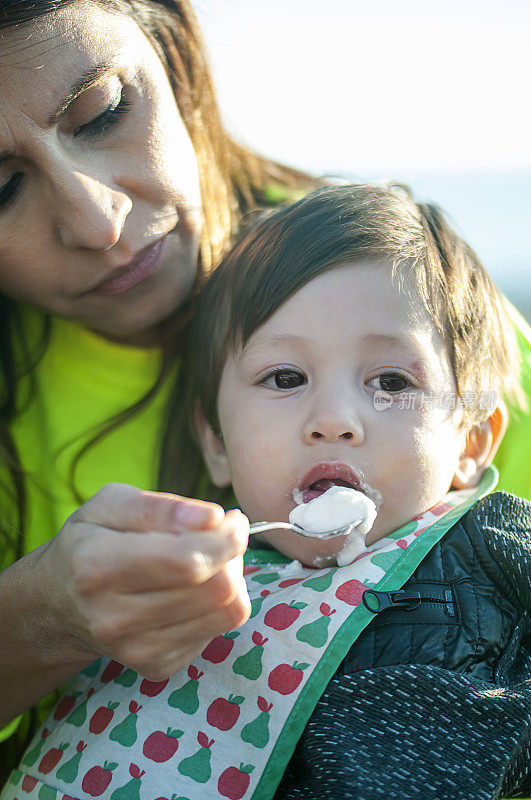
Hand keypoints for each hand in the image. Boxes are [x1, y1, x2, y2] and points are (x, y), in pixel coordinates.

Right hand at [43, 483, 250, 679]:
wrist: (59, 602)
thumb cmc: (91, 541)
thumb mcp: (111, 504)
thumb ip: (162, 507)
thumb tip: (213, 517)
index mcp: (97, 566)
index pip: (186, 561)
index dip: (225, 539)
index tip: (233, 520)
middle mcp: (113, 618)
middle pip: (215, 589)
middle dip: (233, 555)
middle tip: (224, 535)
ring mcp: (135, 650)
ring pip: (225, 613)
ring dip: (232, 578)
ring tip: (211, 558)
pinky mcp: (156, 667)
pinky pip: (217, 632)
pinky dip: (217, 604)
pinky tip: (194, 588)